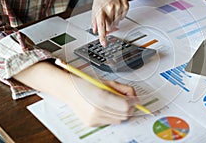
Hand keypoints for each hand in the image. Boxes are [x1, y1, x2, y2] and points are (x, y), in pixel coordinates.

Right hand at [13, 62, 136, 126]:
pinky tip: (105, 107)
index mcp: (101, 96)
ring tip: (115, 103)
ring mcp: (94, 118)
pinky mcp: (91, 123)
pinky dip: (111, 115)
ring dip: (121, 112)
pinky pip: (109, 122)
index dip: (133, 102)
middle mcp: (97, 109)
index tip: (135, 99)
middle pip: (124, 114)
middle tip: (128, 100)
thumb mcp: (108, 82)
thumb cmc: (88, 84)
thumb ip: (124, 89)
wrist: (70, 91)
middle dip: (129, 107)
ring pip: (118, 120)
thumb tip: (135, 97)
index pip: (125, 105)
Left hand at [91, 0, 128, 46]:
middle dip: (107, 26)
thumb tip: (95, 30)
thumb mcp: (95, 5)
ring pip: (117, 23)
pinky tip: (116, 8)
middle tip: (105, 19)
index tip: (104, 43)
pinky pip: (123, 17)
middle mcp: (110, 8)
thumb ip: (94, 19)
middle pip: (110, 27)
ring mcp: (119, 7)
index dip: (102, 37)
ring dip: (113, 20)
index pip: (101, 27)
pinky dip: (119, 15)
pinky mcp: (126, 6)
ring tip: (110, 11)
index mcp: (101, 9)